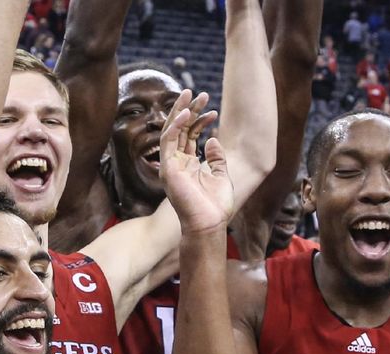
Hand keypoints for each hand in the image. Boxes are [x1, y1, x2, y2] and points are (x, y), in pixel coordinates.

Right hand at [159, 89, 232, 234]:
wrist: (209, 223)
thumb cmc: (215, 206)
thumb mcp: (221, 175)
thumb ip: (217, 157)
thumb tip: (212, 138)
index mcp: (188, 164)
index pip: (189, 135)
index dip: (200, 120)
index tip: (212, 110)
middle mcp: (177, 163)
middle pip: (179, 130)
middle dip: (189, 109)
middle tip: (200, 93)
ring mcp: (171, 166)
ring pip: (171, 131)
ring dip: (181, 111)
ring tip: (193, 94)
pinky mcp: (168, 169)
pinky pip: (168, 141)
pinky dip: (176, 126)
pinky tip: (188, 113)